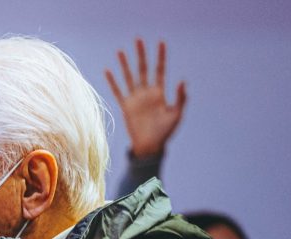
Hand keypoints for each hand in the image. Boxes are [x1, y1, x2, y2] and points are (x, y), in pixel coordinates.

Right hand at [105, 38, 186, 157]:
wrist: (150, 146)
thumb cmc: (165, 132)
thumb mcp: (176, 114)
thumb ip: (180, 97)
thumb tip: (182, 80)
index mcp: (159, 93)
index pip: (160, 70)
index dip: (160, 56)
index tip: (160, 42)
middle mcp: (146, 93)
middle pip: (143, 69)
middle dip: (141, 54)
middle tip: (138, 39)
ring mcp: (135, 99)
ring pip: (129, 77)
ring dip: (125, 64)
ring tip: (120, 51)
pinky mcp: (125, 107)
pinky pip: (117, 91)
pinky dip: (112, 82)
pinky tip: (107, 71)